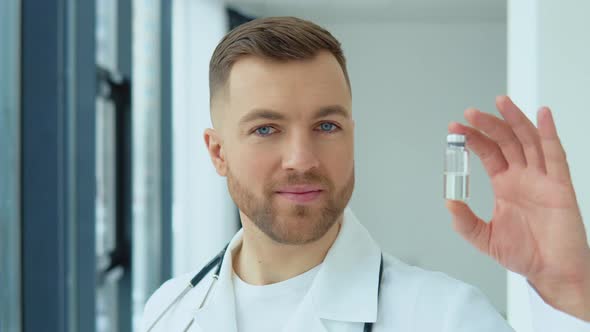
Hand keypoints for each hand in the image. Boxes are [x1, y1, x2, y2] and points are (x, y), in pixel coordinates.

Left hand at [445, 96, 589, 320]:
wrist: (552, 272)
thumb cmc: (524, 254)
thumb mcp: (485, 237)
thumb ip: (465, 221)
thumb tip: (448, 202)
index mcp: (505, 185)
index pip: (488, 153)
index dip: (473, 139)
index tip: (456, 128)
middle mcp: (523, 177)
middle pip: (506, 141)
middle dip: (488, 125)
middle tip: (469, 113)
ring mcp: (542, 178)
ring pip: (529, 141)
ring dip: (515, 120)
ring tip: (500, 102)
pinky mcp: (560, 186)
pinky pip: (556, 155)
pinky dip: (549, 133)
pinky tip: (542, 115)